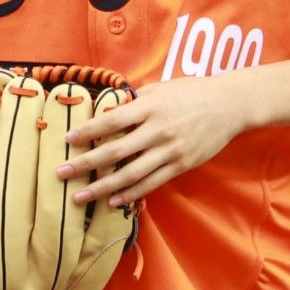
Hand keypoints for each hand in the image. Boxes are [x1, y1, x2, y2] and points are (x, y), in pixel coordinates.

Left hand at [57, 73, 244, 206]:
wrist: (229, 106)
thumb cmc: (191, 92)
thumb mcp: (161, 88)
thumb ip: (134, 99)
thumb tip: (107, 109)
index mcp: (150, 107)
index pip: (112, 121)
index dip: (88, 131)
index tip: (67, 140)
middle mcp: (158, 130)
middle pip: (115, 152)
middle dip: (85, 164)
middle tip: (61, 174)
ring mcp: (170, 151)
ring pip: (130, 174)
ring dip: (102, 187)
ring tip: (80, 196)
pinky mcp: (181, 165)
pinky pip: (152, 183)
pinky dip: (131, 193)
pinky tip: (113, 201)